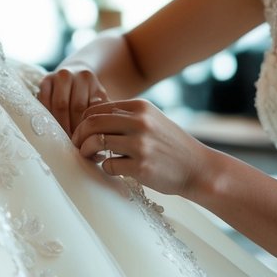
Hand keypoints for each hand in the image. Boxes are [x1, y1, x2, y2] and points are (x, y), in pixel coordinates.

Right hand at [38, 67, 109, 135]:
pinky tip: (51, 127)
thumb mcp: (98, 98)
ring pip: (59, 106)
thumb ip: (101, 112)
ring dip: (60, 125)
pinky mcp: (46, 80)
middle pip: (75, 108)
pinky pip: (44, 101)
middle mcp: (76, 75)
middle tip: (74, 145)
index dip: (86, 128)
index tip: (86, 142)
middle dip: (74, 129)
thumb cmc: (88, 93)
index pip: (89, 108)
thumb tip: (102, 132)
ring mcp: (60, 76)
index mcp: (91, 80)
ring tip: (63, 140)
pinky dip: (47, 116)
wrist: (72, 74)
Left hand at [72, 99, 216, 197]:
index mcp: (140, 107)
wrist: (199, 168)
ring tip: (91, 157)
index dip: (83, 122)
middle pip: (92, 123)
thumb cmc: (171, 145)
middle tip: (78, 146)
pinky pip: (109, 165)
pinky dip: (105, 167)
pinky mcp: (141, 167)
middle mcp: (140, 122)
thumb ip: (125, 116)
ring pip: (96, 143)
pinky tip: (114, 168)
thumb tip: (90, 117)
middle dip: (78, 136)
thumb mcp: (152, 120)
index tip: (81, 133)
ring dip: (87, 152)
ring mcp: (140, 145)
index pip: (97, 109)